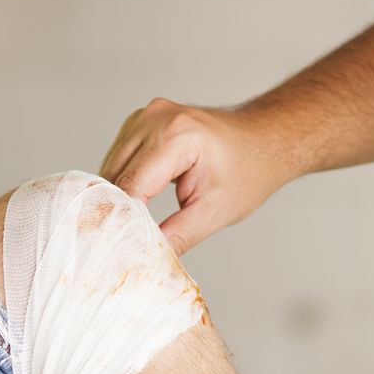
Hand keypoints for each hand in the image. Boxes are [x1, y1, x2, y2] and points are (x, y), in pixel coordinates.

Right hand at [100, 99, 298, 254]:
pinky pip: (119, 158)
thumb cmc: (248, 172)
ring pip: (111, 168)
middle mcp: (155, 117)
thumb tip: (144, 258)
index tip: (120, 250)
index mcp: (176, 136)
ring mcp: (146, 115)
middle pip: (115, 176)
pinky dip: (123, 183)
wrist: (263, 141)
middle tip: (125, 246)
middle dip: (119, 212)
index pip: (130, 186)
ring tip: (134, 226)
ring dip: (118, 198)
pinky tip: (138, 204)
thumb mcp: (215, 212)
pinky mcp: (141, 121)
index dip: (123, 220)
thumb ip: (177, 236)